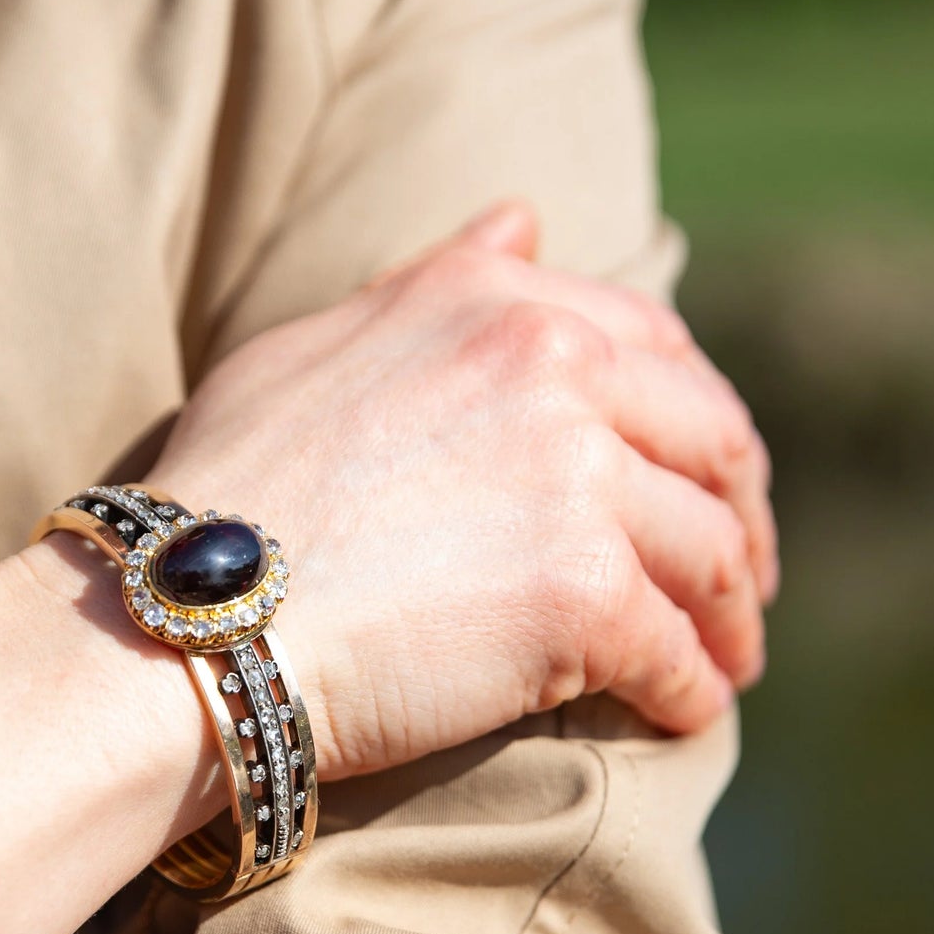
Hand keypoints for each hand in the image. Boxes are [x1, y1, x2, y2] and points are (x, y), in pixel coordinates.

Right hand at [152, 201, 776, 779]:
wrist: (191, 612)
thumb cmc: (232, 484)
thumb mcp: (319, 344)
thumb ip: (434, 282)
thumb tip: (523, 220)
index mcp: (501, 303)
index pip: (657, 350)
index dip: (696, 424)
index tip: (700, 480)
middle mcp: (556, 366)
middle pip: (712, 445)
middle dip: (741, 517)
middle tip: (741, 580)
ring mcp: (579, 480)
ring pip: (710, 554)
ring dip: (732, 615)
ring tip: (727, 660)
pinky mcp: (584, 596)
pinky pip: (678, 653)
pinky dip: (694, 689)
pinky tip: (686, 714)